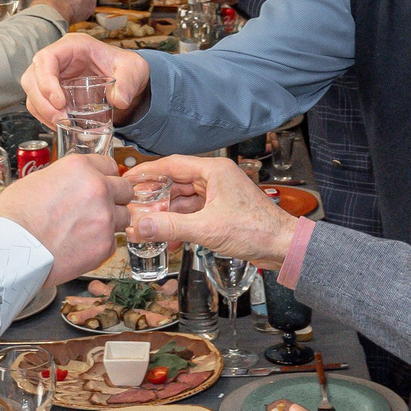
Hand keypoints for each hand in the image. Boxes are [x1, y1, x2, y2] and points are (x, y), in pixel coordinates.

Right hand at [0, 155, 130, 283]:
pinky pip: (113, 242)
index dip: (104, 177)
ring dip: (109, 222)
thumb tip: (69, 187)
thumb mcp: (36, 181)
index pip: (110, 165)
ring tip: (86, 231)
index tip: (100, 185)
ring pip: (123, 217)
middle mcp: (98, 189)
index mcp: (80, 168)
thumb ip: (63, 180)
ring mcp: (104, 218)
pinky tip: (80, 247)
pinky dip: (100, 245)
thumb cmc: (13, 218)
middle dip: (114, 198)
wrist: (10, 252)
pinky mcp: (105, 246)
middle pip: (125, 190)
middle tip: (97, 209)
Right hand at [18, 34, 150, 126]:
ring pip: (32, 92)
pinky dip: (45, 117)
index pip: (46, 58)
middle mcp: (58, 59)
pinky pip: (39, 104)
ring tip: (62, 125)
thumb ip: (128, 82)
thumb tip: (118, 100)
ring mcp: (53, 75)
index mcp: (73, 46)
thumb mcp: (134, 69)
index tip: (60, 103)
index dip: (46, 81)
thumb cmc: (126, 68)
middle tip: (60, 120)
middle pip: (31, 77)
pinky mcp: (53, 91)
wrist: (126, 80)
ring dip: (42, 112)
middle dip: (42, 102)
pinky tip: (61, 126)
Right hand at [121, 154, 299, 270]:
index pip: (171, 164)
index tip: (127, 179)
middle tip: (132, 207)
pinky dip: (180, 223)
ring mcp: (219, 194)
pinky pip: (193, 213)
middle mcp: (215, 178)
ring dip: (166, 214)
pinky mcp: (221, 210)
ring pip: (183, 200)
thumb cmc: (256, 230)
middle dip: (154, 197)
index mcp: (213, 170)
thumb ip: (171, 226)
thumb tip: (140, 226)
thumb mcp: (207, 229)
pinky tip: (167, 238)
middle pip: (175, 182)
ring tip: (146, 226)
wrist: (283, 246)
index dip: (146, 171)